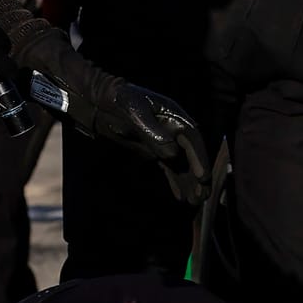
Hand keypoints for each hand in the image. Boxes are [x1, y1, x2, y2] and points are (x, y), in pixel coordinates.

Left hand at [63, 61, 210, 206]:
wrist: (100, 100)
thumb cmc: (119, 100)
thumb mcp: (134, 112)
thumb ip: (152, 132)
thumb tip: (172, 154)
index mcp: (175, 116)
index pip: (192, 139)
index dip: (199, 158)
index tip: (202, 177)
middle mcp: (174, 129)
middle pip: (191, 155)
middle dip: (198, 176)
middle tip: (202, 197)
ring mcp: (165, 140)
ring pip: (182, 164)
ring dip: (189, 182)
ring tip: (194, 202)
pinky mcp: (154, 149)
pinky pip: (169, 167)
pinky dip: (175, 181)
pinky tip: (180, 196)